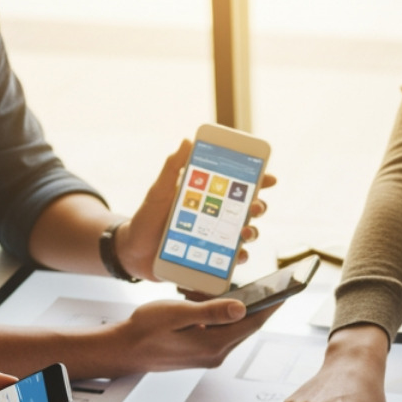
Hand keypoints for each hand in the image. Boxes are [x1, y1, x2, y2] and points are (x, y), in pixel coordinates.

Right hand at [108, 298, 277, 372]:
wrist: (125, 350)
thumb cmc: (145, 329)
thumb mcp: (177, 314)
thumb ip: (211, 312)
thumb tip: (242, 308)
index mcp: (213, 344)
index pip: (252, 323)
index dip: (272, 305)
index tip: (288, 290)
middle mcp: (216, 354)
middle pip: (248, 327)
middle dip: (262, 306)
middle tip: (276, 285)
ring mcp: (209, 355)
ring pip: (235, 329)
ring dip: (240, 310)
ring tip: (248, 290)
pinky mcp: (201, 353)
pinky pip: (222, 332)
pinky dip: (224, 316)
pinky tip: (216, 302)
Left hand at [115, 140, 276, 281]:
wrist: (132, 251)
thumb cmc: (146, 218)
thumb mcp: (158, 191)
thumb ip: (173, 168)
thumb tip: (187, 141)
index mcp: (208, 196)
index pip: (237, 186)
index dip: (258, 180)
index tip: (268, 178)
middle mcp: (216, 217)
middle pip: (247, 210)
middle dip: (258, 207)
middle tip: (254, 207)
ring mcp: (215, 238)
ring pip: (244, 234)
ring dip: (251, 232)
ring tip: (244, 232)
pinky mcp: (211, 259)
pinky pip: (231, 260)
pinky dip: (239, 258)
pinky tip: (237, 256)